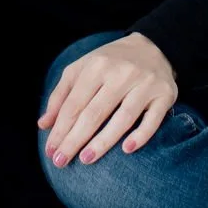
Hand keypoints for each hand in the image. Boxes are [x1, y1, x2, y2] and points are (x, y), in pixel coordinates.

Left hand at [37, 33, 177, 166]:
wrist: (154, 46)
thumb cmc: (111, 63)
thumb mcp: (82, 69)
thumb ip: (62, 95)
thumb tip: (44, 124)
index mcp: (97, 65)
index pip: (75, 102)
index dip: (60, 128)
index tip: (50, 151)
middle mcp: (121, 73)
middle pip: (95, 112)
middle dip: (75, 139)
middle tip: (61, 161)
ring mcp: (145, 84)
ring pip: (123, 117)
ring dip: (103, 141)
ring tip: (85, 159)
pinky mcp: (164, 95)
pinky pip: (153, 119)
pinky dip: (141, 135)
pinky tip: (127, 150)